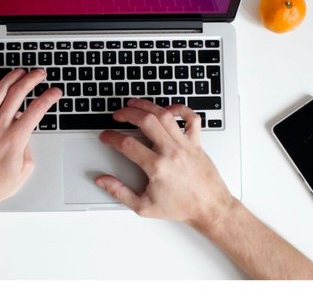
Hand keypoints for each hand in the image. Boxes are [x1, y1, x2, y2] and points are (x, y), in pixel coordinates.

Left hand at [0, 69, 60, 214]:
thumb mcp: (23, 172)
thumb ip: (28, 149)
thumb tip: (25, 136)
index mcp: (15, 139)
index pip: (36, 110)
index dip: (49, 98)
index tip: (55, 92)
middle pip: (17, 94)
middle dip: (32, 79)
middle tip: (40, 74)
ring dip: (10, 78)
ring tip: (19, 71)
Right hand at [95, 98, 235, 226]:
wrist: (209, 208)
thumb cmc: (181, 207)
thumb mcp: (144, 207)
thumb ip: (119, 192)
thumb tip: (103, 180)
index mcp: (157, 167)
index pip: (127, 144)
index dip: (111, 137)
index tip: (106, 136)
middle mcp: (171, 152)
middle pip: (146, 121)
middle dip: (127, 113)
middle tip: (117, 116)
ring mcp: (185, 145)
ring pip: (164, 115)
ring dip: (147, 106)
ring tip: (134, 104)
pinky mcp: (197, 143)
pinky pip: (191, 118)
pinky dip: (180, 109)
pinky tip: (168, 109)